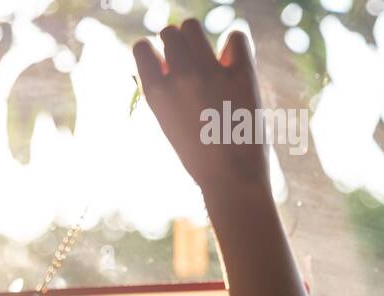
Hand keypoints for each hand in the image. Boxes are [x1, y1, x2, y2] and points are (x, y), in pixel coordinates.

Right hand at [133, 21, 269, 195]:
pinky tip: (232, 65)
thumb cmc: (199, 157)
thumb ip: (166, 90)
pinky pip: (235, 36)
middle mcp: (180, 78)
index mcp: (156, 95)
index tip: (165, 67)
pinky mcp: (241, 73)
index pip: (142, 47)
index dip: (154, 53)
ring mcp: (211, 73)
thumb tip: (168, 58)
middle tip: (190, 66)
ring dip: (197, 39)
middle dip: (177, 44)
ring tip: (207, 61)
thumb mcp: (169, 124)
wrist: (231, 180)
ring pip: (193, 27)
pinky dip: (234, 46)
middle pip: (171, 32)